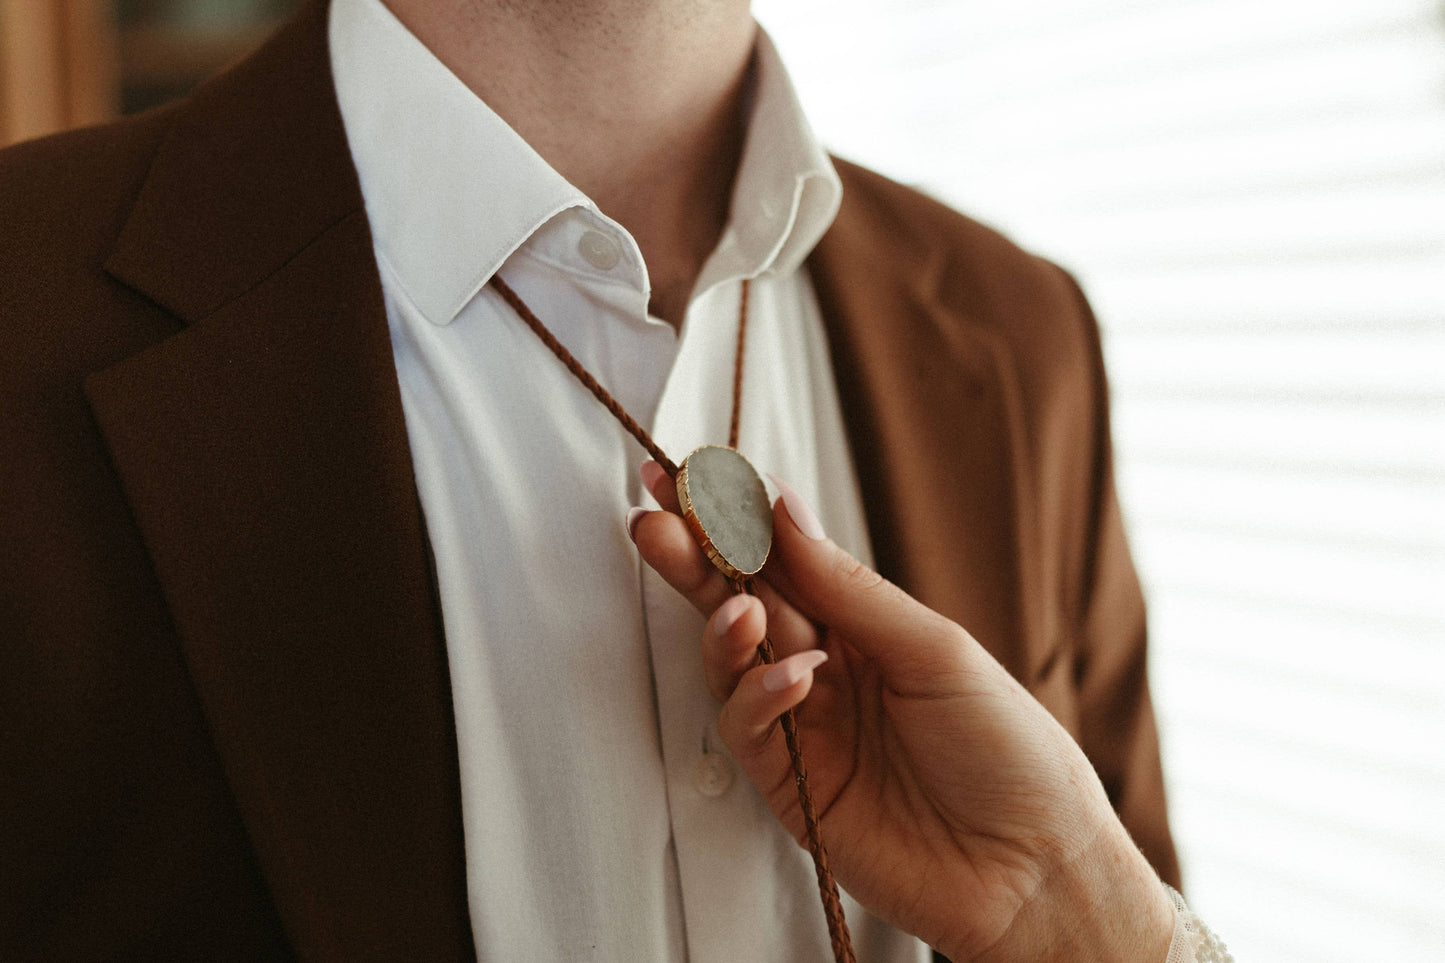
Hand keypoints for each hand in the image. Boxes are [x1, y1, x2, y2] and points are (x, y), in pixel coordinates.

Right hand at [629, 465, 1173, 961]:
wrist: (1035, 869)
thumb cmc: (1008, 750)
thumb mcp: (936, 648)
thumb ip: (850, 587)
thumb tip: (784, 505)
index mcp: (864, 624)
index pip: (783, 559)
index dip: (735, 518)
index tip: (691, 475)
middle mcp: (826, 667)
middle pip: (742, 600)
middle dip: (695, 558)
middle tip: (654, 517)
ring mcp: (804, 726)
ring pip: (732, 663)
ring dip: (721, 626)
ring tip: (734, 605)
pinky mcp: (790, 785)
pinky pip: (749, 728)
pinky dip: (759, 696)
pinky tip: (794, 676)